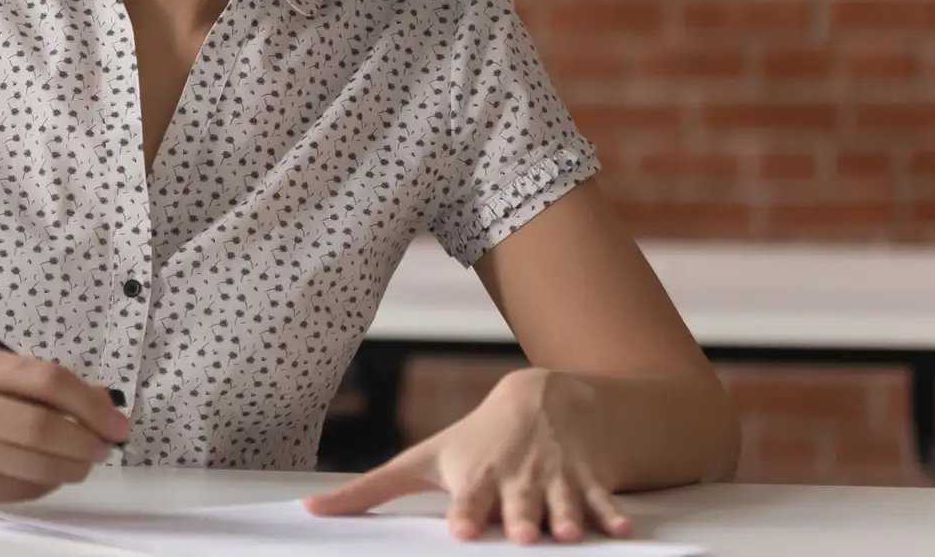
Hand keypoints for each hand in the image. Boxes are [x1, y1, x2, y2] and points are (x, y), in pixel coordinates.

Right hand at [0, 346, 130, 504]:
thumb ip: (44, 386)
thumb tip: (104, 404)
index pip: (46, 379)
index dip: (90, 403)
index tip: (116, 421)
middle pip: (41, 426)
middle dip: (86, 440)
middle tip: (106, 446)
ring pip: (34, 463)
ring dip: (73, 466)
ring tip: (85, 462)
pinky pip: (18, 488)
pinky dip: (46, 483)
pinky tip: (51, 474)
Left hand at [303, 368, 632, 544]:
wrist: (543, 399)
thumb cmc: (472, 441)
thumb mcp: (421, 460)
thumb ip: (369, 490)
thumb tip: (310, 510)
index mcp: (476, 477)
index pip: (468, 500)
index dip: (466, 512)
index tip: (460, 529)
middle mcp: (515, 480)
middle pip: (517, 504)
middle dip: (520, 517)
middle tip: (522, 534)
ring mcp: (554, 480)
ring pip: (561, 503)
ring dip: (565, 518)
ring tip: (566, 535)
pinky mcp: (588, 481)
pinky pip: (604, 499)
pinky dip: (613, 514)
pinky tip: (624, 531)